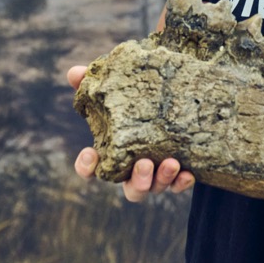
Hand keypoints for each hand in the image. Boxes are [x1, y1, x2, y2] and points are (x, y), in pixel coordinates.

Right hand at [67, 65, 194, 201]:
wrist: (172, 103)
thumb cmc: (133, 100)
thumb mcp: (115, 90)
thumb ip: (92, 84)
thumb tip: (75, 73)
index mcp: (112, 154)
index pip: (91, 169)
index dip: (86, 167)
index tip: (90, 153)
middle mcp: (132, 170)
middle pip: (131, 189)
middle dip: (138, 180)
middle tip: (145, 164)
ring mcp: (156, 175)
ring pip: (155, 188)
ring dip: (162, 179)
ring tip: (171, 163)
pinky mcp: (177, 174)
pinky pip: (178, 185)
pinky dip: (181, 182)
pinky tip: (188, 173)